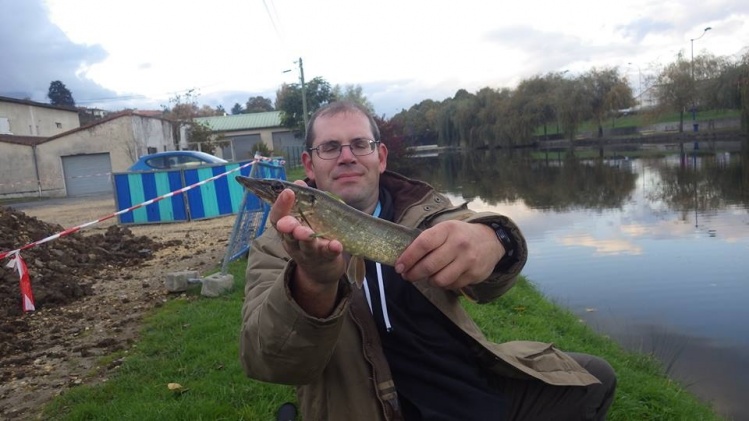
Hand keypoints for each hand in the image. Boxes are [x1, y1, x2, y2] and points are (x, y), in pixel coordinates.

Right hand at [269, 181, 345, 316]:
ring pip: (306, 246)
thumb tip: (298, 183)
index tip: (288, 192)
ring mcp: (309, 252)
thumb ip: (302, 201)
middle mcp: (294, 242)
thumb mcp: (304, 219)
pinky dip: (331, 249)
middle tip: (291, 223)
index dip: (280, 205)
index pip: (277, 217)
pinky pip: (328, 254)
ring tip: (308, 233)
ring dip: (306, 239)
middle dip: (289, 227)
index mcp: (286, 229)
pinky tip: (336, 244)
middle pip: (288, 234)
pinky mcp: (326, 258)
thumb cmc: (310, 235)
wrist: (320, 269)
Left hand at [394, 221, 503, 289]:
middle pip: (429, 265)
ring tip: (426, 276)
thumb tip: (404, 258)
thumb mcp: (445, 229)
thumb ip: (427, 240)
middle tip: (407, 275)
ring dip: (428, 281)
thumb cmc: (460, 235)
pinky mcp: (474, 274)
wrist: (491, 240)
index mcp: (447, 230)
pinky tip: (442, 277)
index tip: (399, 266)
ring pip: (440, 279)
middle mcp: (459, 244)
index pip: (423, 244)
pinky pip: (451, 285)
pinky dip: (442, 284)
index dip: (408, 257)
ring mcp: (468, 261)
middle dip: (413, 273)